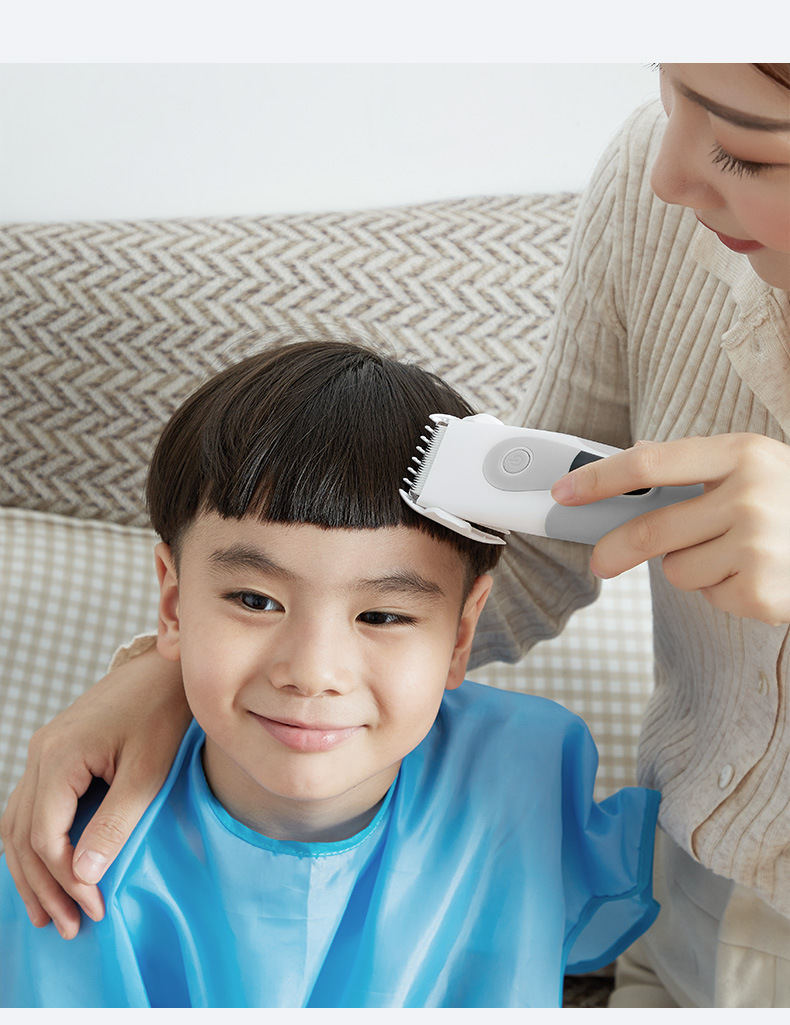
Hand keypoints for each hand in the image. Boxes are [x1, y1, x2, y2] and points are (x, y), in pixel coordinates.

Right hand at [0, 644, 189, 938]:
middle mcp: (42, 752)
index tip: (94, 909)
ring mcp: (44, 750)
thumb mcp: (148, 771)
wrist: (166, 669)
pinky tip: (49, 869)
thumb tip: (82, 875)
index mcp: (60, 756)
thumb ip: (115, 821)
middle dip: (43, 886)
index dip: (65, 881)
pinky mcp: (56, 751)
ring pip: (16, 823)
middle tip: (68, 928)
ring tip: (49, 913)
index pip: (44, 836)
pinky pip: (30, 806)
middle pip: (22, 835)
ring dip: (31, 870)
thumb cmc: (164, 713)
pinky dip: (35, 843)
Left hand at [550, 434, 789, 624]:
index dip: (599, 479)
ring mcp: (758, 544)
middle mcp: (751, 495)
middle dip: (616, 549)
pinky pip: (709, 596)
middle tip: (601, 559)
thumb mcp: (756, 471)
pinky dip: (726, 592)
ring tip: (739, 554)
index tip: (565, 492)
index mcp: (743, 453)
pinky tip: (758, 576)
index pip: (650, 463)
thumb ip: (697, 474)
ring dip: (695, 569)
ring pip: (677, 569)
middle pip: (651, 529)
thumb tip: (625, 478)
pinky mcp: (762, 591)